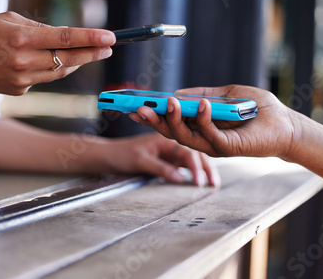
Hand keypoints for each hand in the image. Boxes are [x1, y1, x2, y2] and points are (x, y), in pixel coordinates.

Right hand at [0, 11, 115, 95]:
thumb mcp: (6, 20)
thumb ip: (37, 28)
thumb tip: (63, 37)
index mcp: (21, 37)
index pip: (64, 38)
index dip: (90, 38)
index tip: (110, 37)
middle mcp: (24, 60)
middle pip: (68, 59)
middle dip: (92, 53)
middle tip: (109, 48)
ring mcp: (22, 79)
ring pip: (60, 71)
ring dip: (78, 62)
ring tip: (92, 53)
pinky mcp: (20, 90)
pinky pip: (44, 78)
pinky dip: (52, 69)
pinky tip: (52, 60)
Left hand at [103, 133, 219, 186]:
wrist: (108, 156)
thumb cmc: (121, 155)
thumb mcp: (140, 161)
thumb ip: (160, 168)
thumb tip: (180, 178)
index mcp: (165, 138)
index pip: (187, 151)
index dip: (196, 167)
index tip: (199, 182)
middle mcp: (170, 141)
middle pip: (194, 152)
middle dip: (206, 168)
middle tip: (214, 184)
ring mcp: (170, 150)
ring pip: (192, 158)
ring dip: (203, 169)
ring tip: (213, 184)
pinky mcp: (167, 158)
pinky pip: (185, 164)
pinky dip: (194, 171)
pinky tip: (201, 180)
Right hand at [129, 85, 296, 159]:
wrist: (285, 123)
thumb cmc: (258, 109)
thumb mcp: (226, 94)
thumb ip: (202, 93)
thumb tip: (177, 93)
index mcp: (200, 125)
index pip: (171, 121)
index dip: (152, 115)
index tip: (134, 105)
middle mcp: (203, 137)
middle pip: (171, 132)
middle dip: (154, 120)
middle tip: (138, 108)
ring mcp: (214, 145)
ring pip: (185, 137)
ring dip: (174, 119)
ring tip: (167, 102)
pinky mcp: (228, 148)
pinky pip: (210, 135)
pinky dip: (204, 118)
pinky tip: (202, 104)